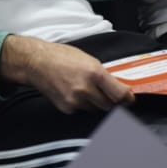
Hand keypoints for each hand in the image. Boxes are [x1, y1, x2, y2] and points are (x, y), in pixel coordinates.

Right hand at [0, 35, 133, 112]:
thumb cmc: (62, 57)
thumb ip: (103, 75)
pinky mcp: (66, 108)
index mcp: (95, 73)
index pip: (119, 94)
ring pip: (95, 109)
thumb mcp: (89, 59)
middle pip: (109, 105)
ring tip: (88, 91)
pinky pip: (81, 110)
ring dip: (97, 103)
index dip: (127, 99)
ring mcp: (75, 101)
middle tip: (111, 96)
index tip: (130, 100)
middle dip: (112, 101)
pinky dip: (82, 105)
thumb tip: (117, 86)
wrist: (37, 63)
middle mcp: (86, 89)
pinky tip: (76, 94)